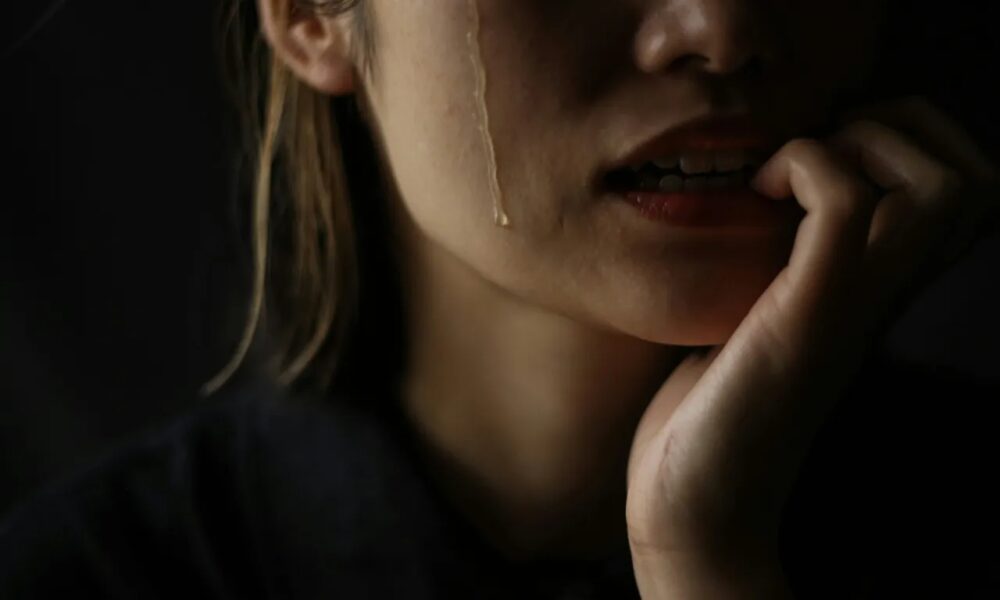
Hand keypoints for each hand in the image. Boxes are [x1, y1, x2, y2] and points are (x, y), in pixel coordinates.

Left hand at [624, 96, 999, 597]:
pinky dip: (805, 166)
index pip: (965, 184)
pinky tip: (759, 195)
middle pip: (972, 172)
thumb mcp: (754, 308)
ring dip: (854, 143)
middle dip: (893, 125)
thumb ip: (782, 254)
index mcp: (882, 288)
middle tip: (811, 156)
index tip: (822, 153)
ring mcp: (855, 303)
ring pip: (936, 181)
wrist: (694, 495)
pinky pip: (849, 204)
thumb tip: (765, 191)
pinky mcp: (809, 315)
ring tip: (783, 175)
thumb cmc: (712, 402)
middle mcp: (889, 293)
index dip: (907, 137)